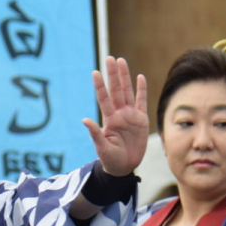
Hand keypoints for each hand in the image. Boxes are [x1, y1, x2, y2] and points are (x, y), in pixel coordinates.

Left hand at [82, 57, 148, 177]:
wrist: (124, 167)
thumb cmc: (111, 160)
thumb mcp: (102, 148)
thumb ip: (95, 133)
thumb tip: (84, 120)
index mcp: (109, 120)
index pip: (104, 98)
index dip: (100, 86)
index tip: (95, 72)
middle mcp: (119, 114)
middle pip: (116, 90)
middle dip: (113, 74)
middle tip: (109, 58)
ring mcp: (130, 115)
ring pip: (128, 92)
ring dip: (125, 77)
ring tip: (121, 61)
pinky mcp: (141, 120)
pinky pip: (142, 101)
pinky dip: (141, 90)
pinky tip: (140, 77)